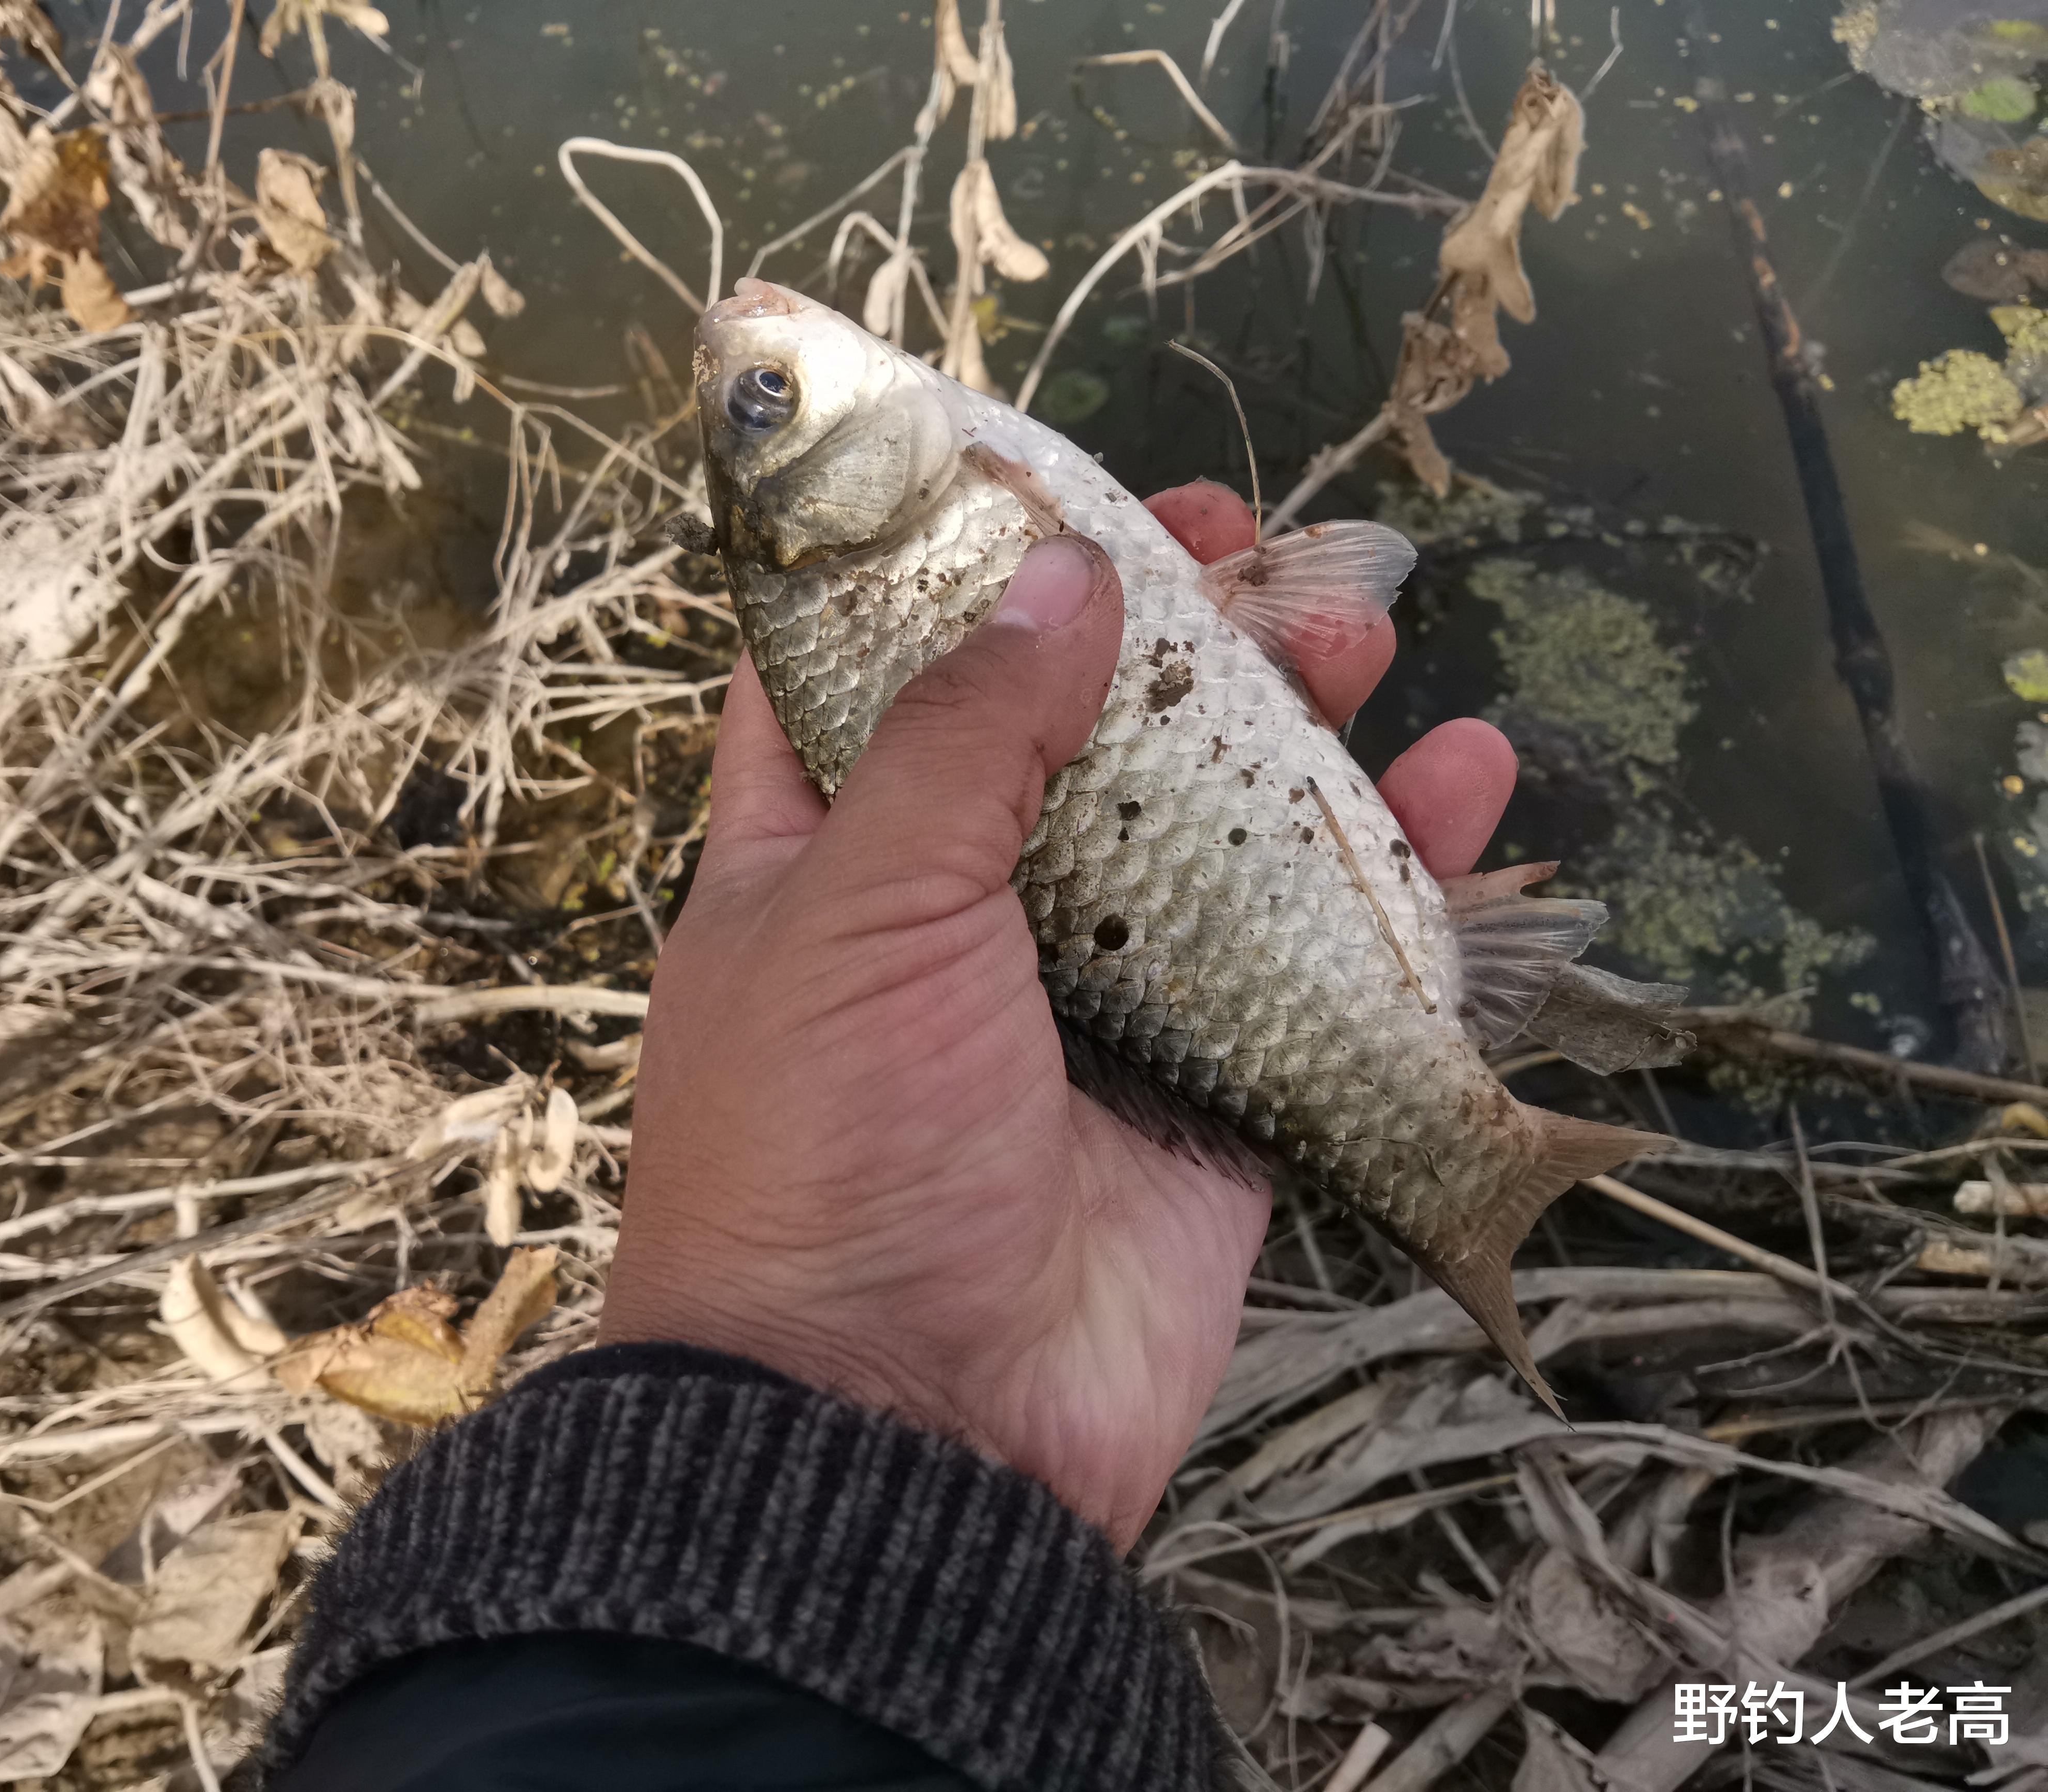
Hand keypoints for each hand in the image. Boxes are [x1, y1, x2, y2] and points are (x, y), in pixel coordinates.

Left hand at [603, 480, 1515, 1544]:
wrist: (905, 1426)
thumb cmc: (831, 1146)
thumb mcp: (861, 910)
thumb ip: (967, 741)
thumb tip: (1066, 581)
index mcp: (823, 861)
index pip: (868, 676)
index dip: (946, 569)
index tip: (1042, 480)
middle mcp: (958, 918)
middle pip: (1071, 733)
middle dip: (1158, 632)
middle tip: (1250, 537)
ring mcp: (1096, 1005)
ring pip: (1211, 832)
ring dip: (1295, 727)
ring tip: (1364, 625)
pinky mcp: (1213, 1096)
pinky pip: (1318, 966)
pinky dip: (1399, 881)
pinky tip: (1470, 781)